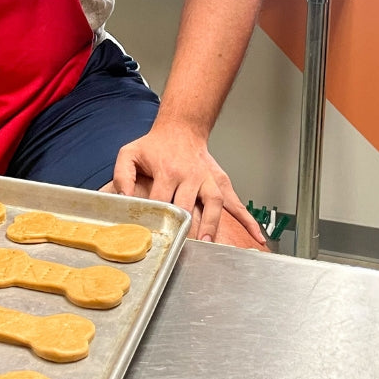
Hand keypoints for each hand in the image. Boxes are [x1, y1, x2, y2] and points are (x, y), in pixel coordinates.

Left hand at [101, 121, 265, 246]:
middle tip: (183, 250)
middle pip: (188, 206)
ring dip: (212, 226)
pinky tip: (256, 236)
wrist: (180, 128)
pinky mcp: (218, 181)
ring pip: (214, 204)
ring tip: (210, 245)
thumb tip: (123, 199)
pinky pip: (234, 201)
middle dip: (186, 229)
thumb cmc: (154, 145)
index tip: (157, 237)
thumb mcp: (130, 154)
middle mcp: (190, 175)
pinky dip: (247, 219)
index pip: (162, 201)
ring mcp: (206, 179)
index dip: (159, 219)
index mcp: (167, 171)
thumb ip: (122, 176)